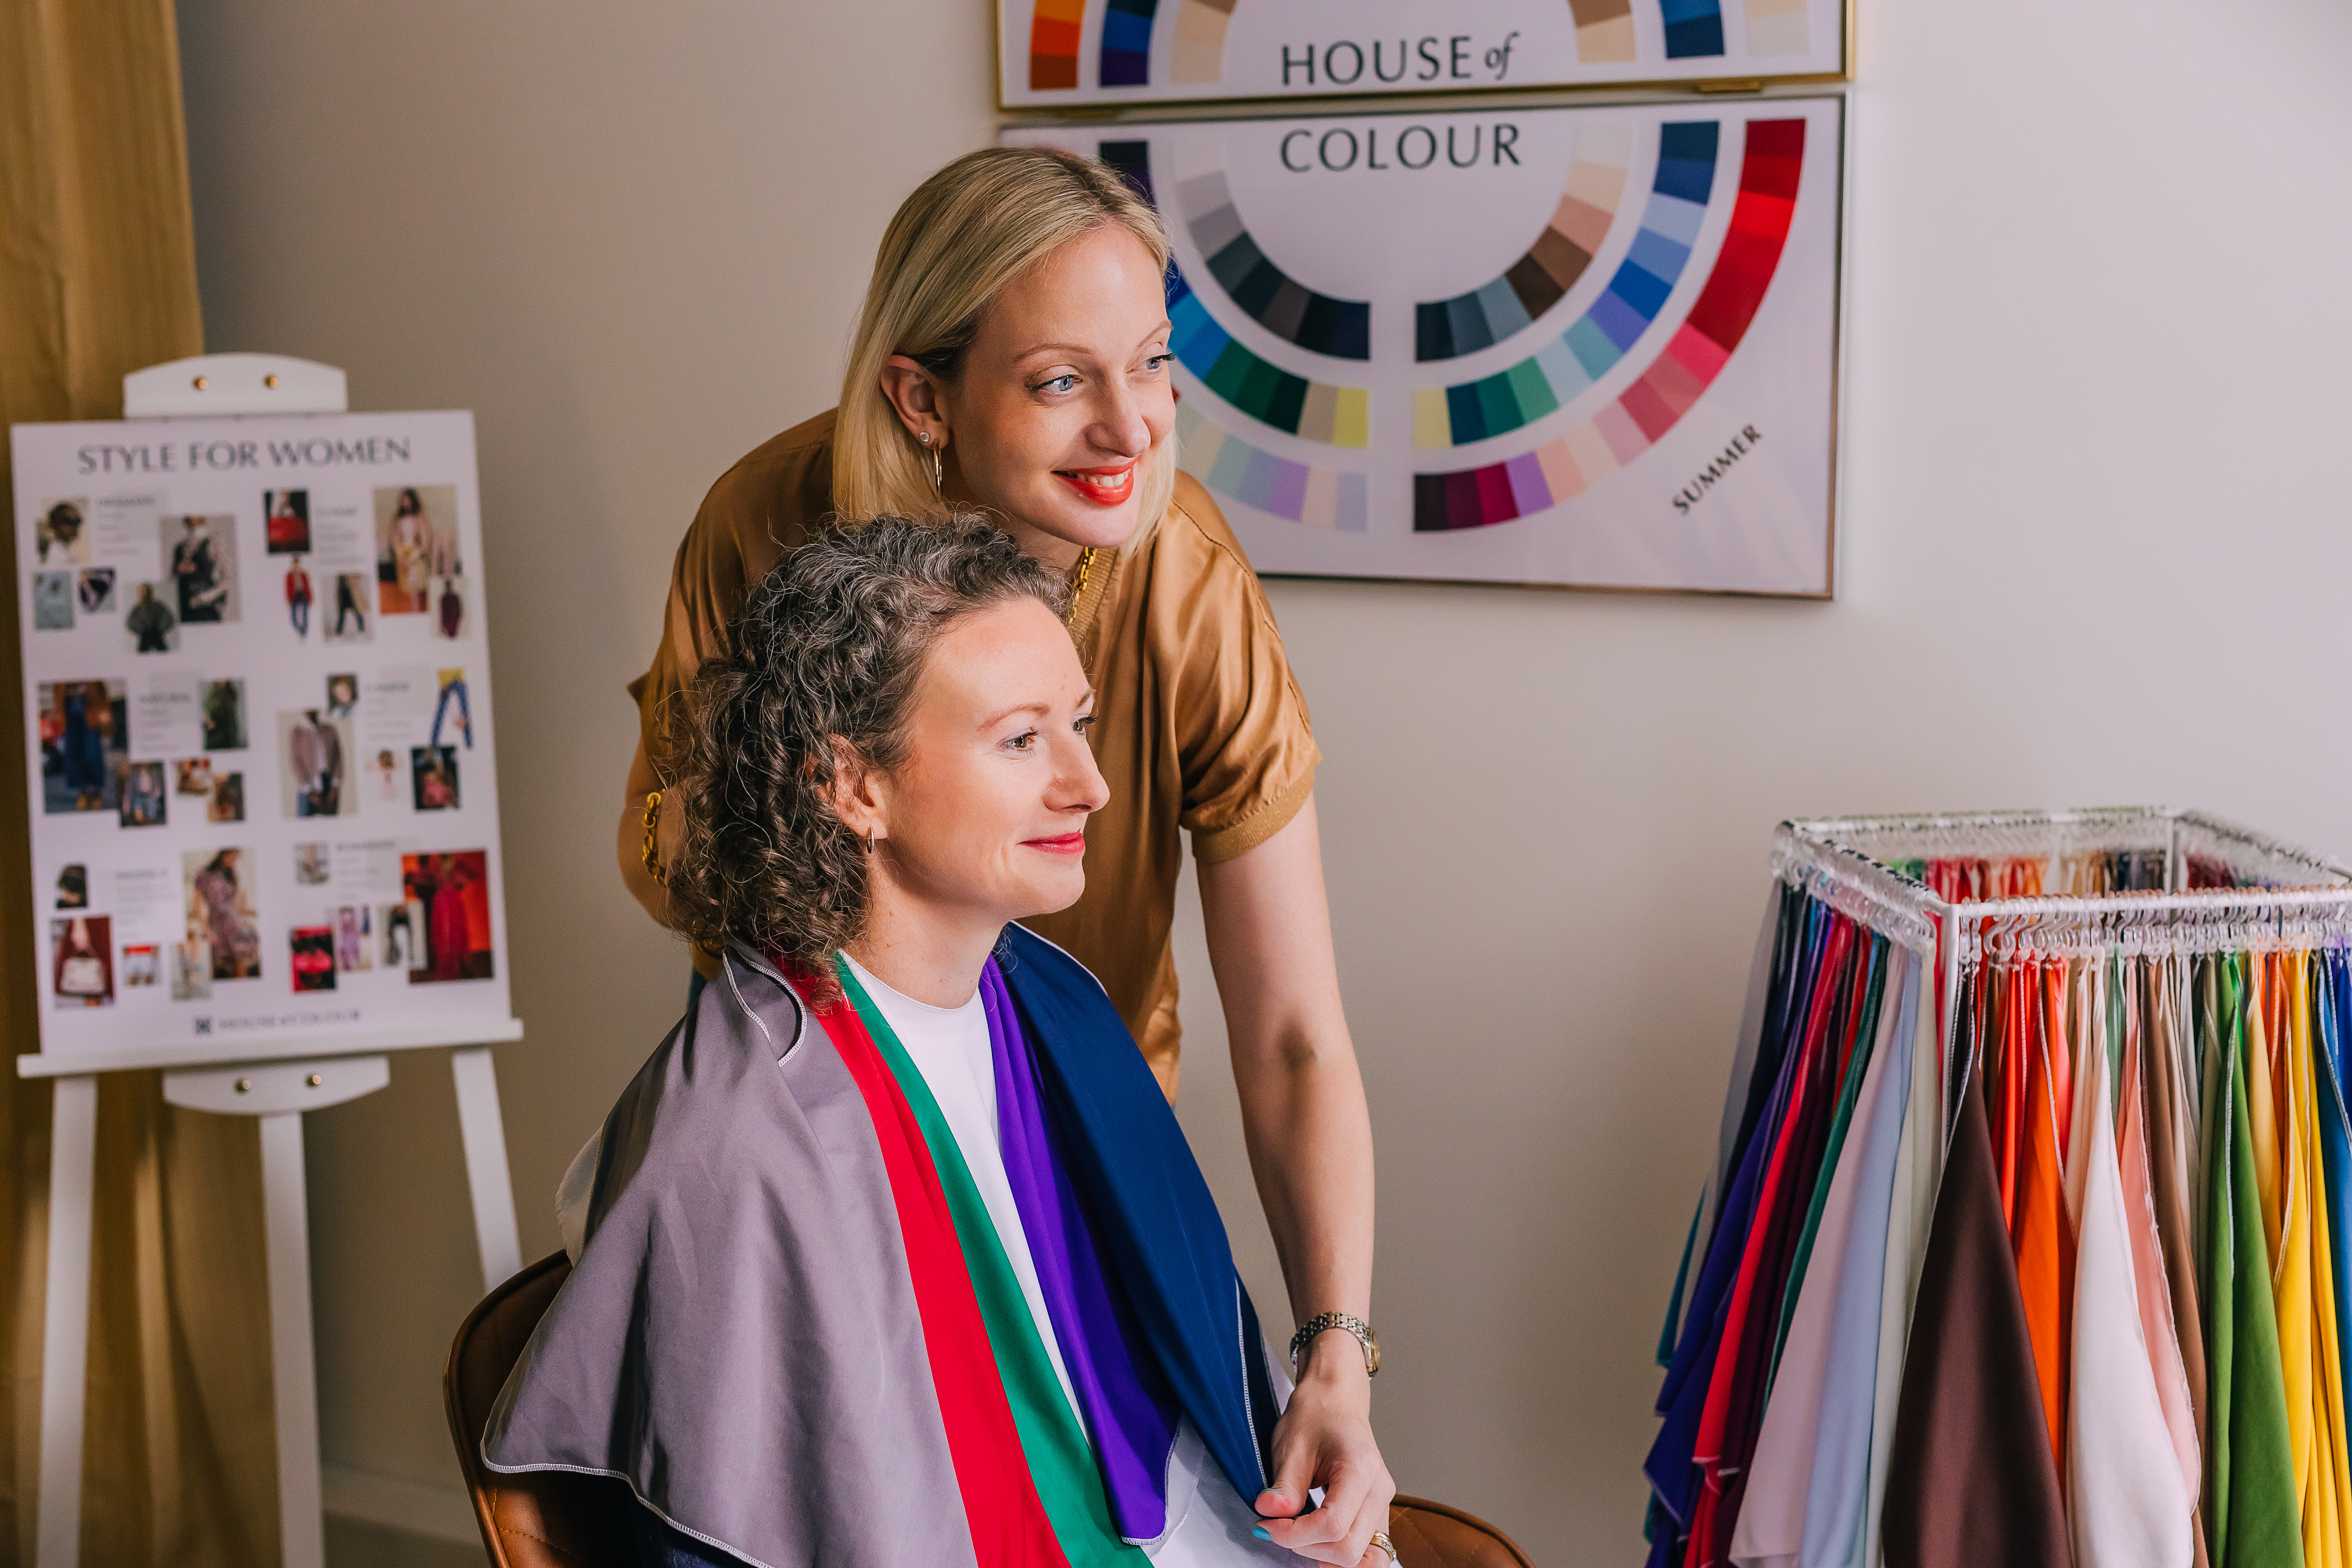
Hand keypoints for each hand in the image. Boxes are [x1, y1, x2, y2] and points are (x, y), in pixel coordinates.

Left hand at [1251, 1345, 1394, 1565]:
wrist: (1335, 1400)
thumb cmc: (1316, 1415)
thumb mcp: (1291, 1445)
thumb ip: (1283, 1485)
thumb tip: (1269, 1513)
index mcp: (1361, 1469)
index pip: (1332, 1525)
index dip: (1294, 1534)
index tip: (1266, 1524)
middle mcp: (1380, 1491)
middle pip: (1350, 1550)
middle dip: (1308, 1548)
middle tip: (1278, 1529)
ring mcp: (1383, 1503)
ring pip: (1366, 1557)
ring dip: (1328, 1557)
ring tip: (1299, 1539)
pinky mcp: (1377, 1511)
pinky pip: (1370, 1548)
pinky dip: (1343, 1554)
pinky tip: (1317, 1543)